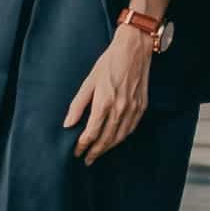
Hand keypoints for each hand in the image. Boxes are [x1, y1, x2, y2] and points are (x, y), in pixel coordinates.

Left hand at [65, 29, 153, 162]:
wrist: (134, 50)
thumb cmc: (109, 63)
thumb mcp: (89, 81)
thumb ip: (78, 105)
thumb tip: (68, 124)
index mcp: (104, 103)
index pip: (91, 134)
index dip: (82, 146)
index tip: (76, 152)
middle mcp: (120, 110)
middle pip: (106, 140)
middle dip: (95, 152)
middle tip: (86, 160)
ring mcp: (133, 110)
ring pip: (119, 137)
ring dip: (108, 148)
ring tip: (98, 153)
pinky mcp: (141, 107)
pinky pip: (131, 129)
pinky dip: (122, 138)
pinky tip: (115, 140)